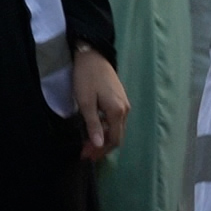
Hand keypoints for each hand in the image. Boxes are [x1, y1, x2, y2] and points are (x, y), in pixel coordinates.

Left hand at [71, 45, 129, 161]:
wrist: (93, 55)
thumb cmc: (87, 78)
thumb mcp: (86, 103)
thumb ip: (93, 125)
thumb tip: (99, 145)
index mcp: (117, 111)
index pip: (114, 140)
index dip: (101, 151)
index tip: (86, 155)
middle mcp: (125, 109)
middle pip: (117, 136)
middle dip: (102, 147)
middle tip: (85, 152)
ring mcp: (124, 103)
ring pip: (117, 128)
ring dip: (104, 137)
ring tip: (87, 142)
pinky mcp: (120, 98)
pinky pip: (116, 119)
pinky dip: (106, 127)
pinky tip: (94, 127)